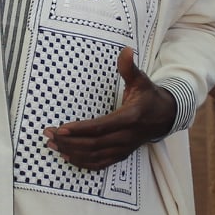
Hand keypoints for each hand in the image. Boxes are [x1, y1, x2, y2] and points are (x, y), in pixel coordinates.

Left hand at [45, 48, 177, 170]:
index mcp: (130, 118)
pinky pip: (100, 163)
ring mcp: (123, 148)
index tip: (61, 129)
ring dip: (72, 152)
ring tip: (52, 144)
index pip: (101, 127)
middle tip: (49, 135)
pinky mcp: (121, 154)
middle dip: (69, 141)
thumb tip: (126, 50)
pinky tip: (67, 157)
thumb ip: (129, 68)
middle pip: (94, 144)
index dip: (80, 130)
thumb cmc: (149, 97)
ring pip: (94, 156)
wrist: (165, 117)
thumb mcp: (141, 80)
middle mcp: (126, 137)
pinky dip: (82, 162)